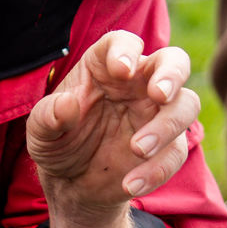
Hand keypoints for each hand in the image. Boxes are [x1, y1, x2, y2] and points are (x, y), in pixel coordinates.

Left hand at [27, 32, 199, 227]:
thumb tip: (67, 103)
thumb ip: (48, 117)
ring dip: (167, 125)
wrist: (71, 184)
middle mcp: (137, 84)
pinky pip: (176, 152)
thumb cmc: (58, 142)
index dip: (126, 50)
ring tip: (137, 149)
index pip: (123, 43)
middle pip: (174, 61)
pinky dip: (157, 169)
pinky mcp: (167, 146)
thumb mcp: (41, 134)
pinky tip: (130, 184)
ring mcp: (156, 113)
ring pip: (186, 104)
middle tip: (159, 94)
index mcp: (104, 67)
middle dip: (172, 73)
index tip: (122, 69)